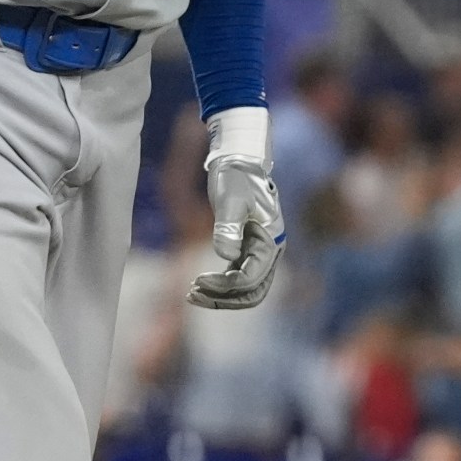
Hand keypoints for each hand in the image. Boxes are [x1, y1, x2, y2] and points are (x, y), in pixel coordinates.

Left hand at [189, 106, 284, 309]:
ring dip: (221, 296)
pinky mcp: (247, 250)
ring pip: (245, 289)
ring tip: (190, 294)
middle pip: (252, 291)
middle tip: (192, 294)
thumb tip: (226, 256)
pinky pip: (237, 278)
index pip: (251, 278)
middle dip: (224, 299)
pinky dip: (220, 285)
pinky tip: (197, 284)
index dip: (225, 286)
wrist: (239, 162)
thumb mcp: (231, 200)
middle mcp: (269, 252)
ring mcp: (259, 253)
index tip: (198, 280)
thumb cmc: (236, 178)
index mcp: (270, 242)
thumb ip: (228, 227)